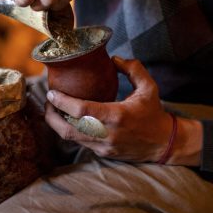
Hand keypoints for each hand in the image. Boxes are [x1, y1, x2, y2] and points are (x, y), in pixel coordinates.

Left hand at [44, 56, 200, 164]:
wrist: (164, 143)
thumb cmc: (154, 113)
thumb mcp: (149, 88)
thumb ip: (133, 69)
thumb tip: (115, 59)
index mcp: (117, 115)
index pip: (81, 110)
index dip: (62, 102)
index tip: (52, 92)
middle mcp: (107, 133)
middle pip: (67, 128)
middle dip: (52, 115)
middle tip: (48, 101)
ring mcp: (104, 146)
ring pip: (70, 138)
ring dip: (58, 124)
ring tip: (54, 110)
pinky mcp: (103, 153)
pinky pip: (80, 143)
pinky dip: (71, 131)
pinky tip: (69, 121)